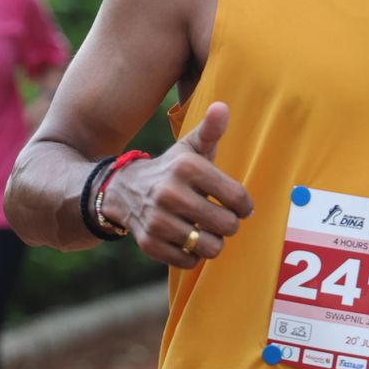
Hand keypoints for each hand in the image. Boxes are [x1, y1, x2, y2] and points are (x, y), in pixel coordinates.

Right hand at [102, 102, 253, 268]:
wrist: (124, 189)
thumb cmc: (172, 170)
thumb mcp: (190, 148)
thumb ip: (211, 130)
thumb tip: (222, 107)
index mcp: (187, 167)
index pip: (238, 198)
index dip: (245, 206)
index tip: (240, 206)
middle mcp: (171, 193)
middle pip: (227, 225)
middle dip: (229, 224)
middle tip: (221, 219)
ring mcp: (158, 220)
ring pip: (210, 247)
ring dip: (213, 242)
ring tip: (206, 230)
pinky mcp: (150, 243)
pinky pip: (189, 261)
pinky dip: (193, 255)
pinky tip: (187, 240)